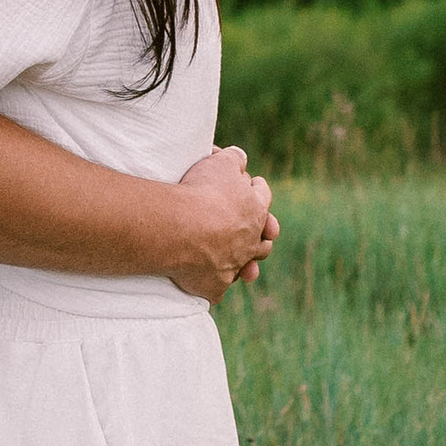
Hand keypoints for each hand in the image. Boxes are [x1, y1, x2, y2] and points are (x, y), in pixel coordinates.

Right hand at [166, 145, 279, 302]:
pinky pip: (217, 289)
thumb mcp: (221, 162)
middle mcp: (250, 240)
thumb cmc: (202, 192)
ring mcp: (234, 265)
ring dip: (246, 266)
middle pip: (263, 239)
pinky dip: (214, 285)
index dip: (257, 189)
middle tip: (260, 232)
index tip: (255, 184)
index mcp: (255, 209)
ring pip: (246, 268)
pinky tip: (209, 282)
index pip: (263, 195)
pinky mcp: (215, 286)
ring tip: (246, 268)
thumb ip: (234, 158)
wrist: (181, 228)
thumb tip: (239, 156)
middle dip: (261, 234)